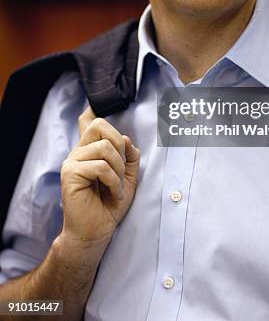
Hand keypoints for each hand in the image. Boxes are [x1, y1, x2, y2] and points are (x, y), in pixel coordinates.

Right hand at [60, 106, 139, 245]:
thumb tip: (126, 139)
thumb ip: (129, 155)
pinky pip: (101, 166)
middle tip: (121, 169)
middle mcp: (79, 151)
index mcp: (90, 150)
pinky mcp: (70, 174)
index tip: (91, 105)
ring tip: (117, 187)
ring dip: (119, 169)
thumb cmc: (110, 205)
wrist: (97, 232)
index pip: (87, 122)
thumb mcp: (127, 176)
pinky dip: (114, 181)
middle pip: (100, 126)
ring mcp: (72, 161)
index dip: (91, 110)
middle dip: (119, 145)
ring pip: (105, 147)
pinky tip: (114, 194)